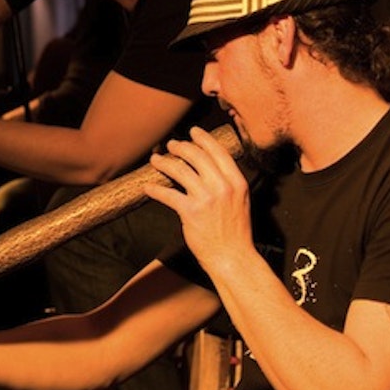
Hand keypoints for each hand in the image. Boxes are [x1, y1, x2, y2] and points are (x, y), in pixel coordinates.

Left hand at [144, 126, 252, 268]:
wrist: (233, 257)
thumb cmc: (236, 233)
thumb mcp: (241, 202)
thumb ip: (229, 184)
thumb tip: (211, 170)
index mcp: (237, 182)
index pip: (219, 152)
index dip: (203, 139)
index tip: (193, 131)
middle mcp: (222, 187)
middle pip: (197, 156)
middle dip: (181, 147)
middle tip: (171, 145)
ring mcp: (206, 198)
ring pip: (180, 171)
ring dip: (164, 163)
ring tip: (156, 159)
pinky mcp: (190, 212)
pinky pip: (168, 194)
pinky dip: (155, 189)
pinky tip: (147, 187)